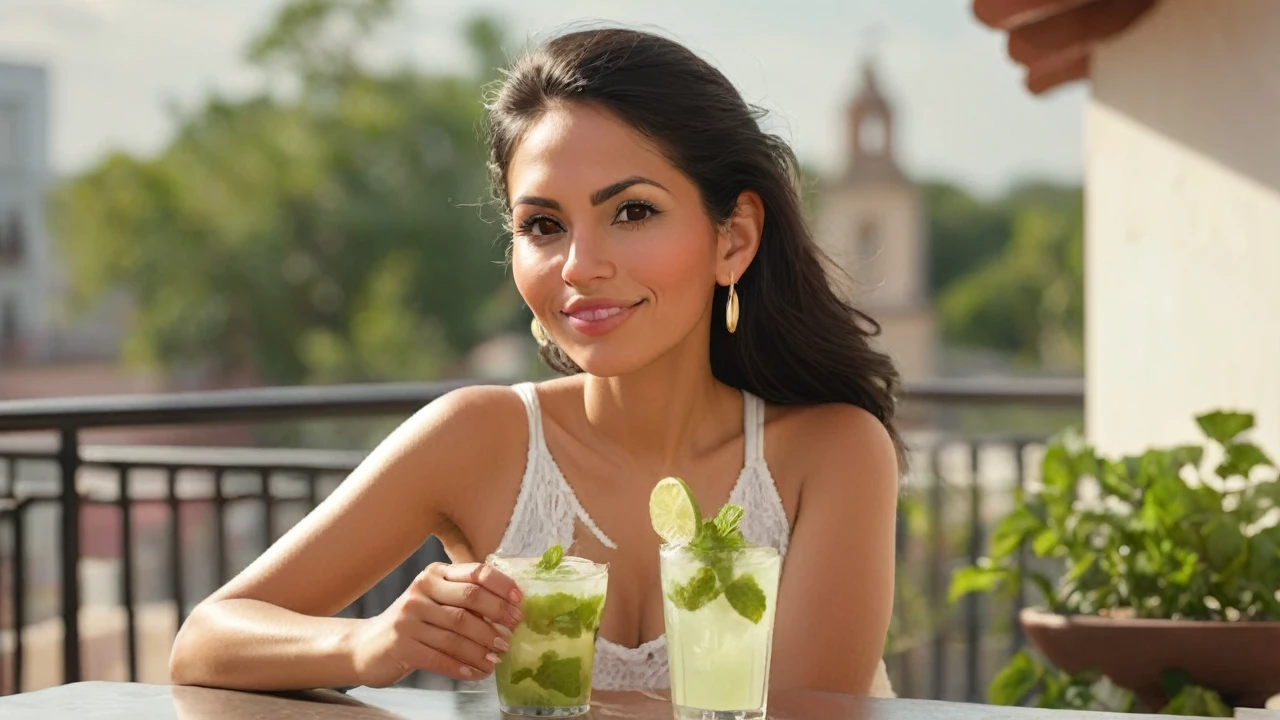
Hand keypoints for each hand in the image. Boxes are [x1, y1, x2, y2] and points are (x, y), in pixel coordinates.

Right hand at [350, 562, 522, 686]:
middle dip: (497, 616)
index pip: (475, 571)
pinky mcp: (402, 645)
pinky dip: (463, 667)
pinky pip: (440, 657)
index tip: (520, 601)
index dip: (502, 586)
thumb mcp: (436, 601)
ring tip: (497, 658)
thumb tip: (510, 610)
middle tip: (512, 633)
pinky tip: (477, 673)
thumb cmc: (414, 623)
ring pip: (457, 632)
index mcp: (434, 574)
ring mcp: (409, 617)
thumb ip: (465, 599)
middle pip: (469, 599)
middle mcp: (420, 590)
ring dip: (482, 648)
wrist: (367, 646)